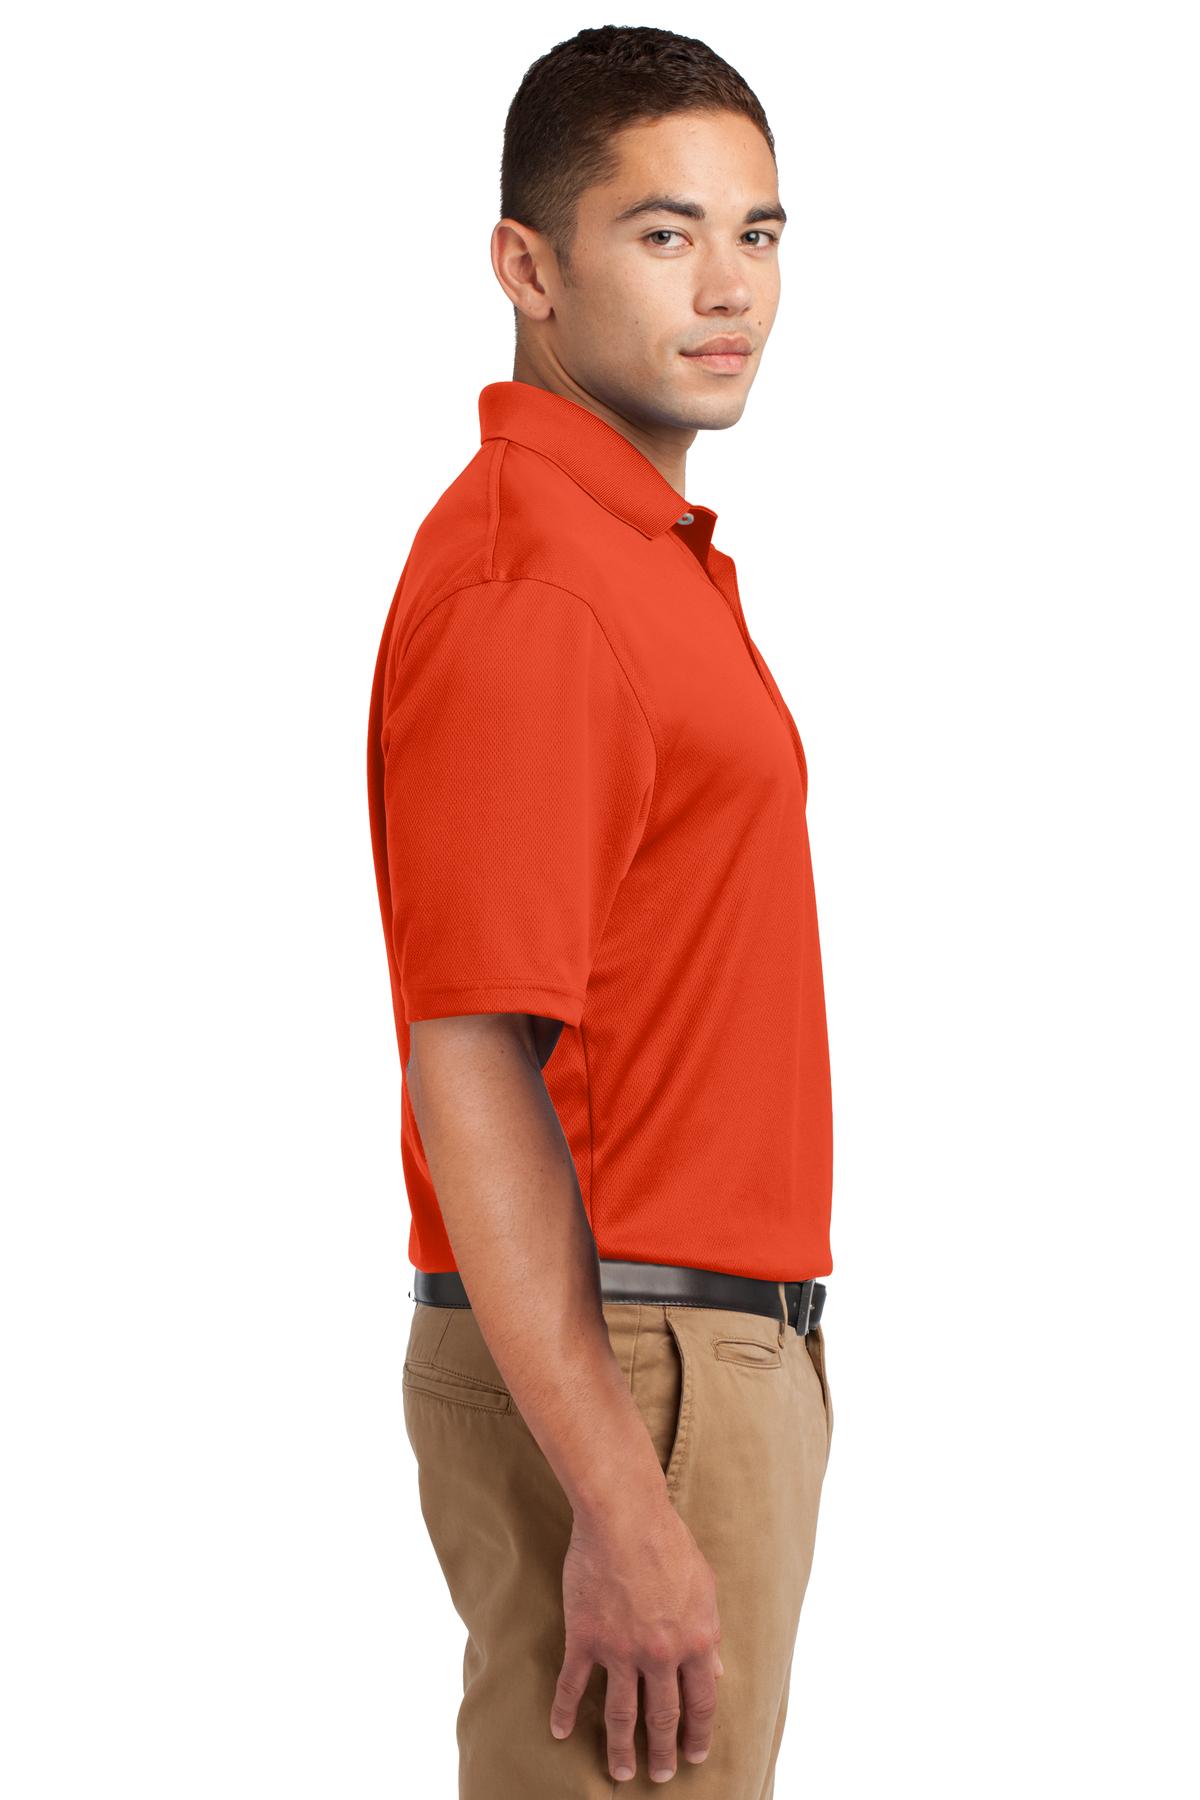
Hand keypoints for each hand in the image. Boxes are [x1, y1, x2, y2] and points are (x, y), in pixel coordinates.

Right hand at [550, 1496, 723, 1782]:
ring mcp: (620, 1650)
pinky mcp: (585, 1639)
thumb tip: (715, 1670)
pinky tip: (560, 1732)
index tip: (695, 1755)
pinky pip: (574, 1685)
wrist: (625, 1516)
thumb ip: (709, 1632)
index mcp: (695, 1641)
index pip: (701, 1702)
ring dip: (621, 1748)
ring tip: (620, 1773)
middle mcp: (660, 1655)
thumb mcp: (705, 1586)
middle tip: (661, 1775)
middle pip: (662, 1717)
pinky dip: (565, 1711)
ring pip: (622, 1713)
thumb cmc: (669, 1542)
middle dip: (663, 1752)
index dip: (698, 1733)